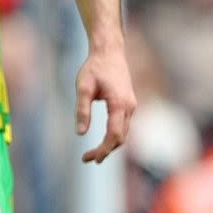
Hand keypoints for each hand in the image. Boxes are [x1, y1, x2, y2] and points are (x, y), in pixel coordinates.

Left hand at [75, 43, 135, 163]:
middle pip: (120, 137)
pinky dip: (114, 136)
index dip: (103, 149)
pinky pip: (123, 126)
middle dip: (105, 151)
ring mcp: (131, 105)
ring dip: (110, 145)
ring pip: (124, 133)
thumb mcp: (82, 88)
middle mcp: (130, 107)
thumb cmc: (94, 68)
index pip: (114, 134)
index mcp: (120, 104)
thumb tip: (80, 133)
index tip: (90, 159)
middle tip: (86, 159)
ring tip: (91, 155)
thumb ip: (82, 110)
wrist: (109, 52)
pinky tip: (102, 142)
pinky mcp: (128, 104)